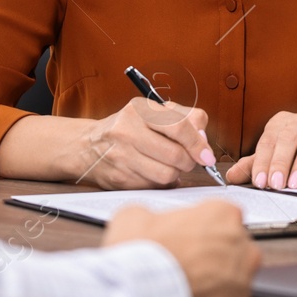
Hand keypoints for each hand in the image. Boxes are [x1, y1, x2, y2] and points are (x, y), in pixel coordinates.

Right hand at [75, 98, 217, 189]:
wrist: (88, 146)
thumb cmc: (130, 127)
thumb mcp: (154, 112)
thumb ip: (185, 119)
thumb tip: (204, 141)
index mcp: (140, 109)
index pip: (179, 127)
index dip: (198, 144)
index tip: (207, 156)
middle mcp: (127, 131)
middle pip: (175, 155)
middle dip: (189, 162)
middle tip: (189, 161)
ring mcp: (121, 156)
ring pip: (166, 174)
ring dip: (176, 173)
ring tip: (170, 165)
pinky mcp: (119, 179)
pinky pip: (154, 186)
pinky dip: (161, 183)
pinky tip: (154, 173)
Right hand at [105, 202, 260, 296]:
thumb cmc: (141, 256)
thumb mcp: (133, 218)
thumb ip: (152, 215)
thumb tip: (149, 222)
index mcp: (223, 215)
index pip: (224, 216)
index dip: (203, 229)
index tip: (188, 239)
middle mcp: (241, 247)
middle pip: (234, 249)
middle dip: (213, 257)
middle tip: (186, 266)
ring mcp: (241, 284)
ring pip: (233, 283)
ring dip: (214, 286)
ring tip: (183, 292)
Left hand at [224, 111, 296, 189]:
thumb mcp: (278, 157)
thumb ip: (256, 165)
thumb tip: (231, 177)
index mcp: (282, 123)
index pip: (268, 140)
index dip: (262, 161)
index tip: (259, 182)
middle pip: (287, 138)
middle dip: (280, 162)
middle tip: (275, 184)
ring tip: (295, 185)